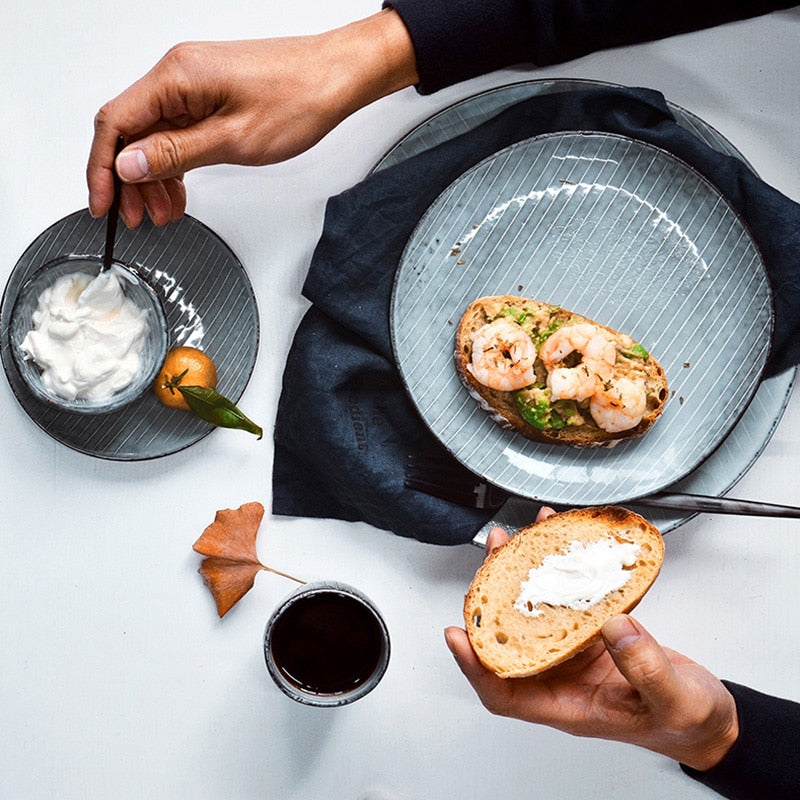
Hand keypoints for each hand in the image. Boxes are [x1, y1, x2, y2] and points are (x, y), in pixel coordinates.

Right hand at [86, 10, 417, 226]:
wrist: (336, 78)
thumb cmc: (298, 99)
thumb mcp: (233, 140)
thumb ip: (175, 154)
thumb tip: (127, 165)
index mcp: (176, 78)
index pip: (115, 123)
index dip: (101, 169)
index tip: (104, 204)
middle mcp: (178, 75)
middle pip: (131, 132)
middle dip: (130, 181)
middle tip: (138, 218)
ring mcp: (193, 84)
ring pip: (154, 136)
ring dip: (154, 178)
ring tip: (165, 213)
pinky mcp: (210, 95)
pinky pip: (177, 132)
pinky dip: (175, 165)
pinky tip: (180, 191)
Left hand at [445, 511, 738, 771]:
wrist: (709, 716)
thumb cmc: (688, 722)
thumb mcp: (674, 701)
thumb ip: (646, 669)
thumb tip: (613, 627)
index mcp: (568, 705)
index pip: (504, 693)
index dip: (475, 666)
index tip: (458, 634)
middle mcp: (562, 677)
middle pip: (509, 641)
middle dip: (494, 598)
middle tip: (492, 557)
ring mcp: (574, 653)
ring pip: (532, 614)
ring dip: (521, 577)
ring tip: (517, 539)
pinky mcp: (591, 633)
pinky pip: (564, 600)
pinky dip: (557, 572)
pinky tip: (558, 547)